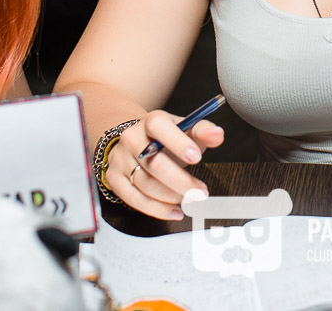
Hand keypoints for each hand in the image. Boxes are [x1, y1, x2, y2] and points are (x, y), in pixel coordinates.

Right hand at [104, 108, 223, 220]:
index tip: (197, 157)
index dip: (178, 142)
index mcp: (151, 121)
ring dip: (172, 196)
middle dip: (181, 181)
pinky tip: (175, 211)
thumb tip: (217, 134)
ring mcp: (120, 159)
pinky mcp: (115, 179)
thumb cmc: (166, 138)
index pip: (159, 126)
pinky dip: (157, 209)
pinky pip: (134, 199)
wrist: (136, 141)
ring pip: (146, 184)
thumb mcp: (185, 129)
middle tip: (201, 191)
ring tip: (191, 199)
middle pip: (154, 163)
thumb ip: (203, 131)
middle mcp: (131, 138)